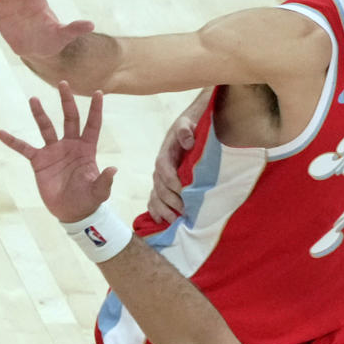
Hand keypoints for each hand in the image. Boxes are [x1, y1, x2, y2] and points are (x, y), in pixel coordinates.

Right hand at [0, 82, 118, 222]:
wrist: (71, 212)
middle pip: (69, 118)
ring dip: (40, 114)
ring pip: (46, 127)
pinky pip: (24, 148)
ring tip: (34, 99)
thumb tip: (113, 169)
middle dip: (67, 101)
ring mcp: (53, 151)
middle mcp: (70, 145)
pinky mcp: (39, 161)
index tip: (100, 92)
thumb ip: (104, 181)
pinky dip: (12, 141)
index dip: (96, 110)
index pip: (92, 125)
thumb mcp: (98, 192)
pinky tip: (1, 133)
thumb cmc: (88, 200)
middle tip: (63, 83)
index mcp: (86, 149)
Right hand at [147, 96, 202, 223]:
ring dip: (162, 209)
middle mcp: (160, 168)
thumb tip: (188, 141)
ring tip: (173, 220)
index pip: (164, 170)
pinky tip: (161, 221)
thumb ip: (185, 130)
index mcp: (164, 154)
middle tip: (185, 211)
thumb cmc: (190, 127)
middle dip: (170, 201)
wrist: (188, 129)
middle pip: (159, 187)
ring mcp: (160, 178)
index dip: (172, 182)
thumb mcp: (188, 123)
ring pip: (155, 196)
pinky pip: (154, 199)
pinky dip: (155, 210)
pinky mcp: (163, 185)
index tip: (184, 191)